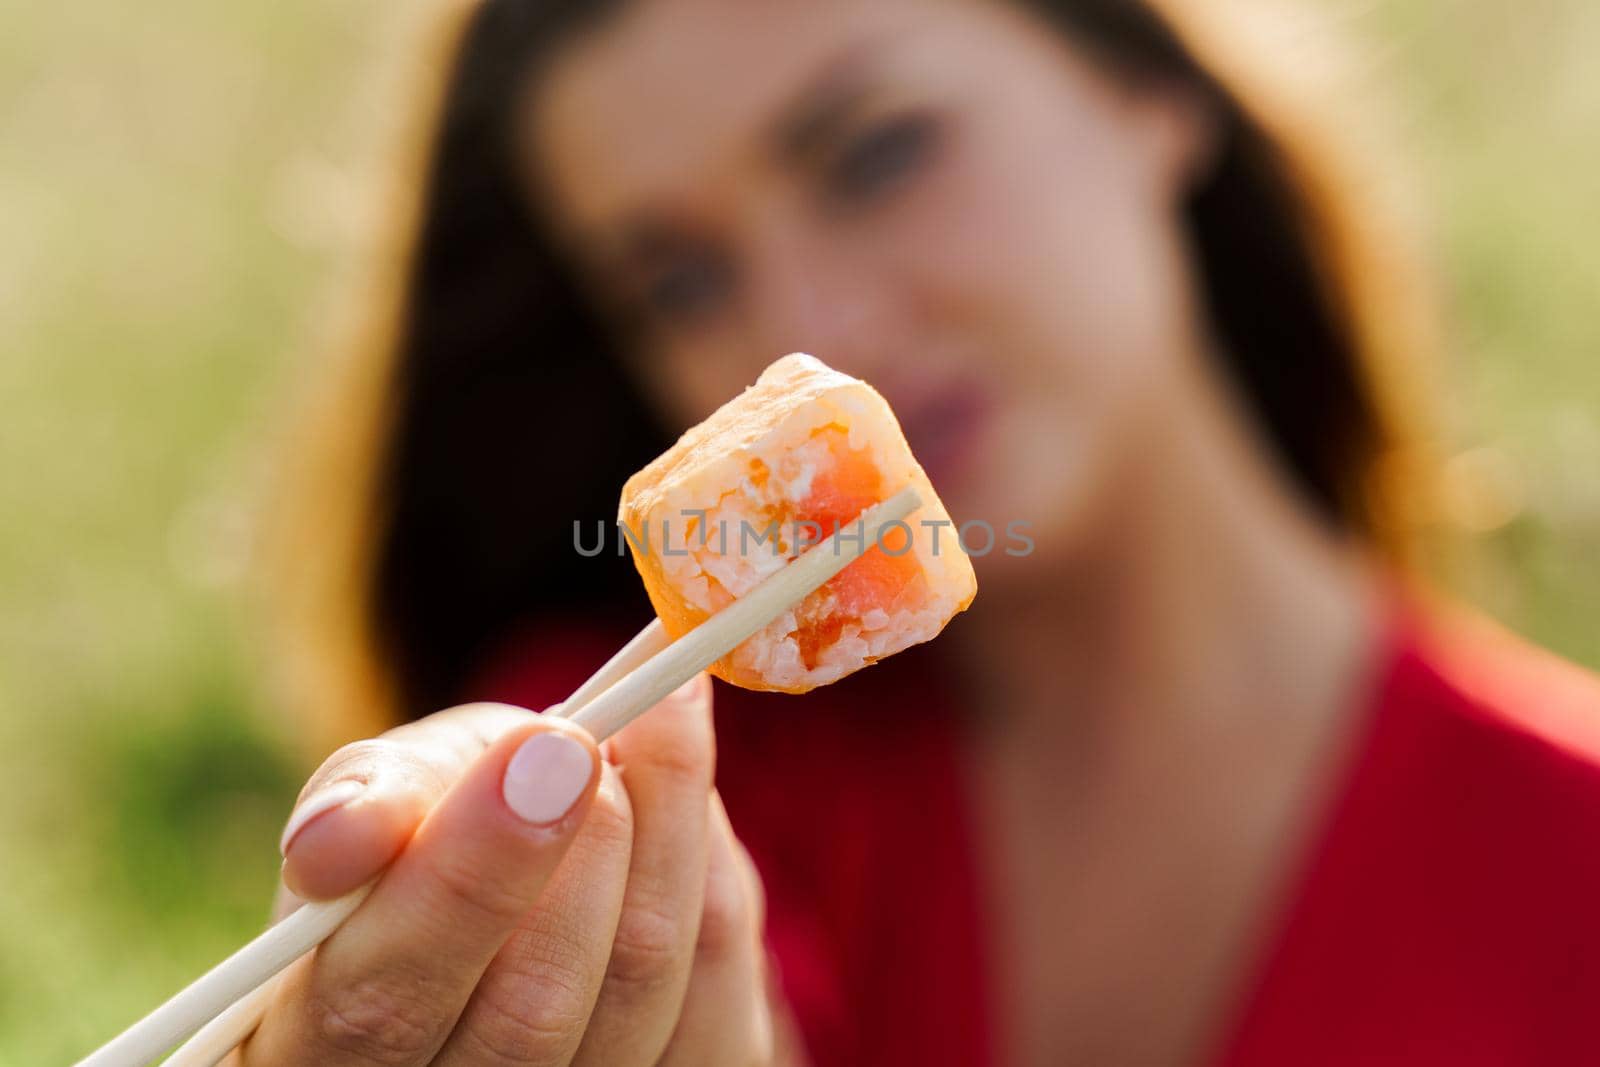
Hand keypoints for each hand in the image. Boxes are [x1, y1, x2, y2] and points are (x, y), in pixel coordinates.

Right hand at [233, 674, 791, 1065]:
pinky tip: (688, 792)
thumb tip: (343, 834)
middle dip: (579, 854)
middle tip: (589, 742)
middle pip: (527, 1017)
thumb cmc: (434, 824)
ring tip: (654, 719)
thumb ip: (370, 799)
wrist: (534, 864)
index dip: (462, 882)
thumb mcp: (386, 791)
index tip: (542, 748)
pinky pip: (718, 996)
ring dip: (657, 842)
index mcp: (322, 1050)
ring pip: (639, 995)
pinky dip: (709, 872)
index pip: (378, 1002)